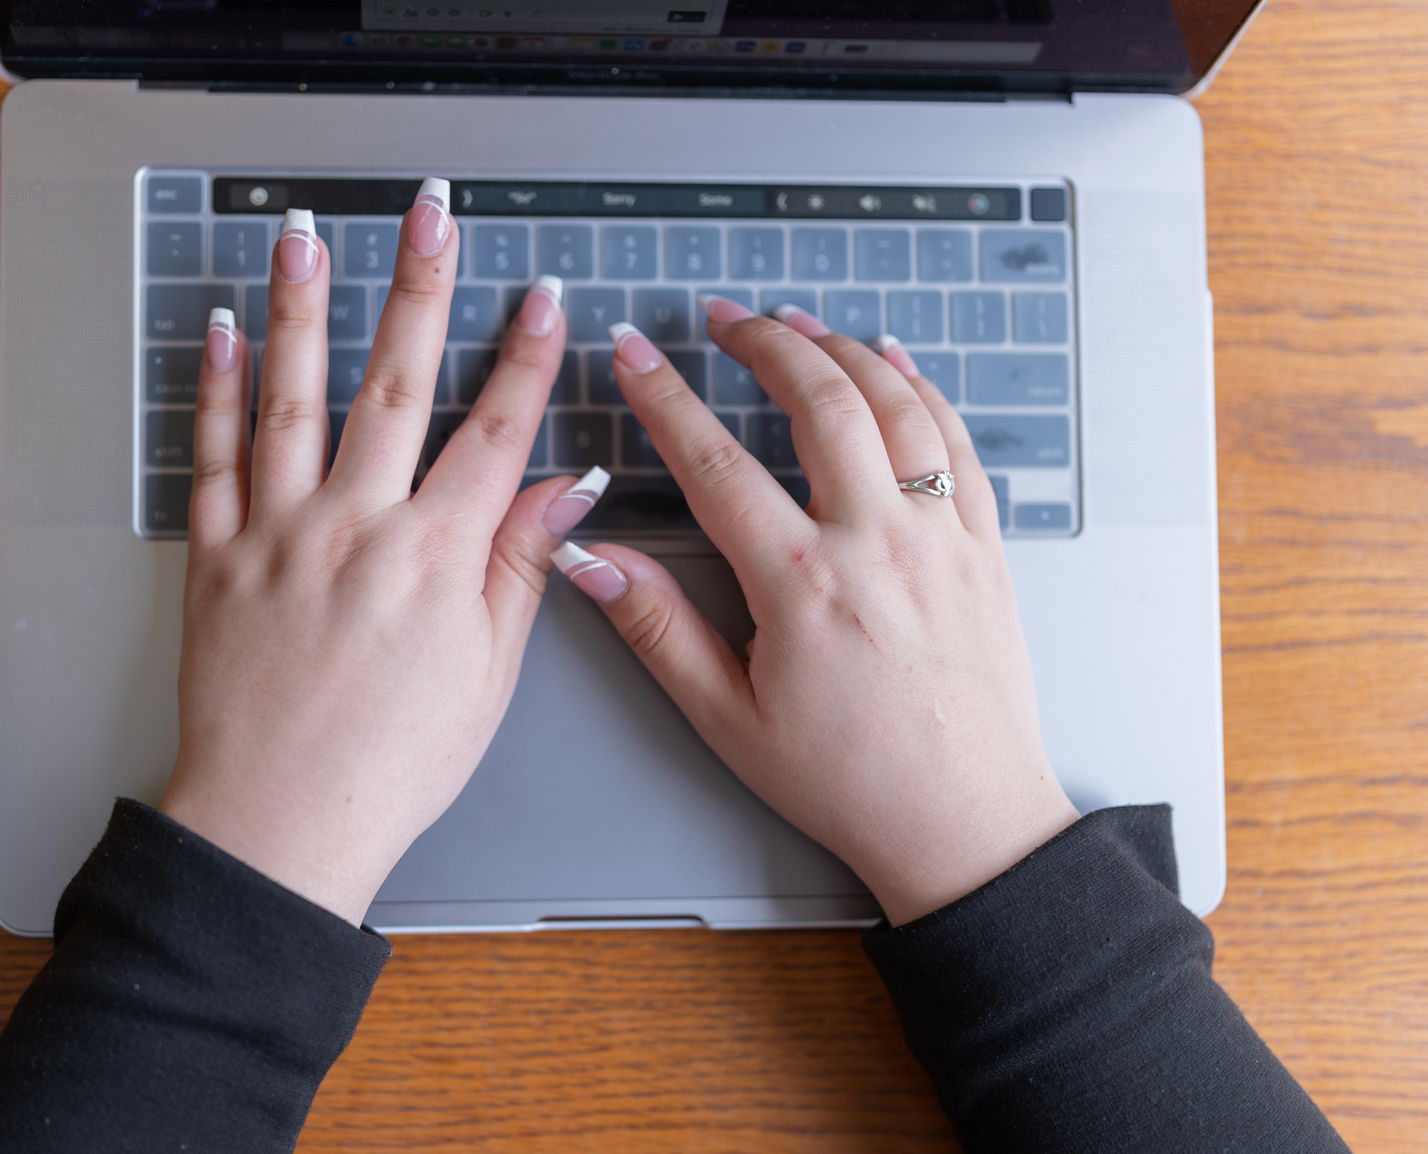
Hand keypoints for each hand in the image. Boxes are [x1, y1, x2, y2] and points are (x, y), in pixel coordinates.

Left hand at [159, 182, 607, 924]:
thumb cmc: (388, 764)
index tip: (542, 299)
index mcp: (434, 560)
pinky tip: (230, 332)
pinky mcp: (217, 556)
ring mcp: (280, 535)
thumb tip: (564, 490)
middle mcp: (356, 529)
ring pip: (295, 398)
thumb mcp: (486, 675)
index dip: (526, 360)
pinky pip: (215, 455)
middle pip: (397, 385)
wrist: (279, 824)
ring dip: (308, 308)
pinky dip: (220, 389)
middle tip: (431, 216)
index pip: (495, 434)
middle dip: (421, 288)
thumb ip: (521, 568)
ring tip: (312, 236)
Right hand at [552, 301, 1078, 925]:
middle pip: (818, 402)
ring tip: (798, 321)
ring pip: (895, 405)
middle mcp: (876, 544)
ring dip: (842, 349)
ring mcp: (939, 539)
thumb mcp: (729, 719)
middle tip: (723, 317)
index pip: (715, 461)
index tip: (633, 353)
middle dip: (763, 343)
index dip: (664, 398)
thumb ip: (659, 631)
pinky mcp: (985, 550)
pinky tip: (896, 363)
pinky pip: (957, 444)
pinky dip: (923, 388)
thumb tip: (592, 561)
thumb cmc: (848, 781)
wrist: (965, 823)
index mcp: (802, 584)